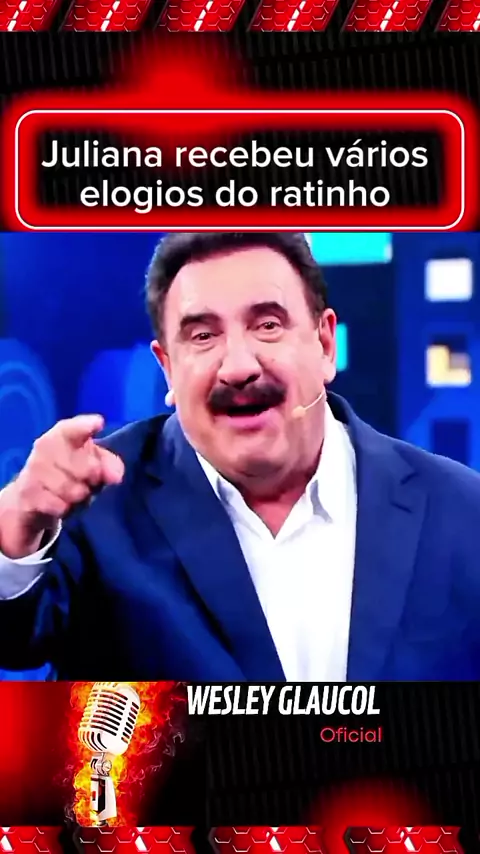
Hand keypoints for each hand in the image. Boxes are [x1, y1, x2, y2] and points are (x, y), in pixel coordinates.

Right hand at [0, 414, 123, 558]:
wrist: (32, 498)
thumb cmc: (68, 472)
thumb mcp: (92, 463)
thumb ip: (109, 464)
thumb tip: (115, 477)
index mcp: (60, 436)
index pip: (71, 428)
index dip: (85, 426)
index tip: (98, 424)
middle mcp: (43, 449)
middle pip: (86, 469)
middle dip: (94, 480)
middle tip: (90, 481)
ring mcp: (33, 471)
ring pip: (73, 490)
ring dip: (80, 496)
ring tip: (76, 493)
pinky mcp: (28, 495)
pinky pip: (60, 506)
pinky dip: (66, 509)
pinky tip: (62, 504)